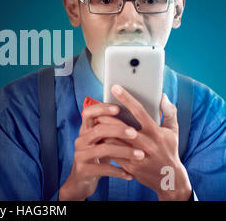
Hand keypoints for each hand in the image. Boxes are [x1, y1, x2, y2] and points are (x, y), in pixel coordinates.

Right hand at [59, 102, 145, 200]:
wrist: (82, 180)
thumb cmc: (99, 157)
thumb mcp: (102, 141)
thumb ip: (111, 130)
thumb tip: (135, 115)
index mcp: (85, 130)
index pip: (88, 113)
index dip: (101, 109)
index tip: (118, 108)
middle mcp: (80, 140)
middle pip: (98, 130)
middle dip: (118, 130)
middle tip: (135, 133)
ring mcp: (80, 155)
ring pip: (103, 149)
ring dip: (124, 151)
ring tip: (140, 155)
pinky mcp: (83, 170)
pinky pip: (103, 169)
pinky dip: (118, 171)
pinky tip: (130, 174)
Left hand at [109, 85, 191, 200]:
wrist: (169, 179)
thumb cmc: (169, 150)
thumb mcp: (173, 131)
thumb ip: (169, 112)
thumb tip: (162, 96)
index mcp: (156, 133)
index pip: (140, 111)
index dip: (126, 98)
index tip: (115, 88)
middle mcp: (147, 144)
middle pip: (123, 127)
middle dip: (108, 117)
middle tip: (98, 109)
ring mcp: (138, 157)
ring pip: (115, 141)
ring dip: (103, 131)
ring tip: (95, 122)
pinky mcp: (130, 167)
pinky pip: (114, 154)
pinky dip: (105, 145)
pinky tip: (99, 138)